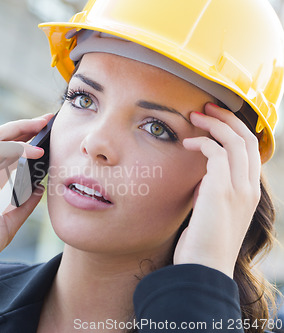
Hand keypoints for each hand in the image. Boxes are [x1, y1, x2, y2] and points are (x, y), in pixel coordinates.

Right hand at [0, 113, 54, 282]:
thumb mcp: (7, 225)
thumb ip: (23, 207)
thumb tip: (40, 189)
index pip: (7, 155)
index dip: (25, 144)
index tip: (47, 139)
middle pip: (1, 141)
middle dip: (24, 128)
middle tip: (47, 120)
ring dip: (19, 128)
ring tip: (42, 123)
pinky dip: (14, 147)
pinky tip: (34, 150)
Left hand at [174, 103, 260, 277]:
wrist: (202, 267)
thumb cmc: (201, 243)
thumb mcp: (210, 212)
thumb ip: (210, 192)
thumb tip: (199, 178)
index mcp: (248, 193)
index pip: (250, 151)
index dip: (235, 130)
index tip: (215, 119)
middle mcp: (249, 188)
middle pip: (247, 139)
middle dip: (227, 119)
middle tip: (206, 107)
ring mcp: (239, 188)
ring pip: (235, 141)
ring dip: (214, 124)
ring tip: (194, 116)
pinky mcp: (222, 190)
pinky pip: (217, 153)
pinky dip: (202, 143)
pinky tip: (187, 144)